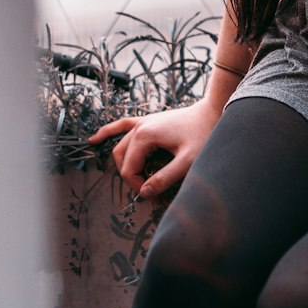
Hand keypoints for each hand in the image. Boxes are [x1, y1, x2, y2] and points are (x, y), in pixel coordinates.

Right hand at [88, 98, 223, 199]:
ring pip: (120, 146)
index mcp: (145, 137)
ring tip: (133, 180)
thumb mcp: (187, 161)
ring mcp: (142, 122)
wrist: (212, 111)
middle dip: (132, 177)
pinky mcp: (148, 120)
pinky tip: (94, 139)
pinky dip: (108, 132)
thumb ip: (165, 178)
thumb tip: (145, 193)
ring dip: (123, 163)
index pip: (129, 169)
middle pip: (122, 159)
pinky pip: (122, 125)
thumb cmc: (203, 134)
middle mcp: (139, 127)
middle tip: (149, 190)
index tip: (153, 195)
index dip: (137, 186)